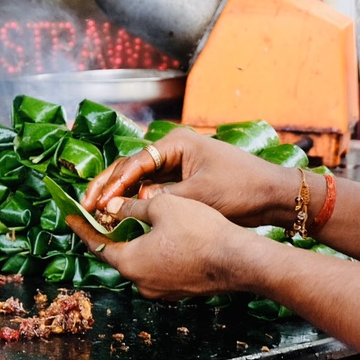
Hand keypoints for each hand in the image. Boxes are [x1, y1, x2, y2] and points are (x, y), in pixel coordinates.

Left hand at [66, 191, 251, 299]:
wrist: (238, 260)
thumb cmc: (199, 230)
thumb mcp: (162, 207)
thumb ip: (133, 206)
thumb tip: (112, 206)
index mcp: (130, 262)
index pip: (97, 244)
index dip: (83, 227)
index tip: (70, 217)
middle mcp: (140, 282)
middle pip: (117, 254)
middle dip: (111, 234)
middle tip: (105, 214)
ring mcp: (160, 291)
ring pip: (139, 262)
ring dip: (134, 243)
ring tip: (134, 221)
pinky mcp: (178, 291)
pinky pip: (157, 269)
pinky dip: (153, 253)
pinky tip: (161, 237)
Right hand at [81, 127, 294, 225]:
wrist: (274, 196)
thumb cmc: (240, 190)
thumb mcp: (198, 196)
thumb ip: (159, 200)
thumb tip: (124, 207)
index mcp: (176, 144)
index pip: (134, 163)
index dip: (112, 184)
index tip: (97, 202)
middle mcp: (173, 150)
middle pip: (130, 167)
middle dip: (107, 186)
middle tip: (86, 205)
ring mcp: (177, 165)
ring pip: (138, 179)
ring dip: (119, 195)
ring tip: (98, 212)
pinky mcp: (183, 180)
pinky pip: (152, 188)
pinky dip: (136, 201)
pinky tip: (122, 215)